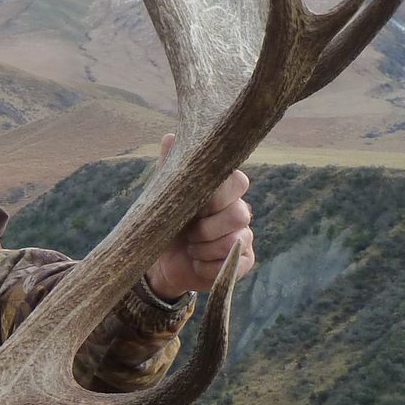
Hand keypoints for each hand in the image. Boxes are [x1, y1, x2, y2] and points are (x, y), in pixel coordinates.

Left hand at [143, 134, 254, 301]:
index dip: (216, 196)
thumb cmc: (166, 222)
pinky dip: (205, 267)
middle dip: (205, 228)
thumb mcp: (163, 195)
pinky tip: (196, 263)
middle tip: (187, 232)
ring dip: (202, 249)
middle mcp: (239, 210)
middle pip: (238, 214)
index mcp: (224, 191)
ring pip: (232, 241)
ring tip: (190, 247)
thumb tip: (170, 137)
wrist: (160, 262)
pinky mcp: (245, 261)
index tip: (195, 205)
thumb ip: (169, 167)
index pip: (238, 182)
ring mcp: (244, 236)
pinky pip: (230, 264)